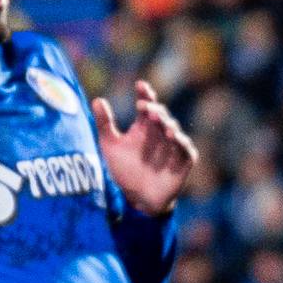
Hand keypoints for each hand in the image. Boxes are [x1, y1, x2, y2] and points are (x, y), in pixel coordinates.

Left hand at [93, 79, 197, 214]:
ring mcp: (173, 146)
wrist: (137, 198)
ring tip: (159, 121)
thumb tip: (97, 99)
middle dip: (154, 109)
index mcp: (144, 126)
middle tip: (143, 106)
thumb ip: (105, 123)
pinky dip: (180, 142)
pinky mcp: (183, 160)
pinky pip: (185, 148)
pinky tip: (172, 137)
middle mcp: (160, 133)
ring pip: (174, 129)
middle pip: (161, 115)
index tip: (140, 85)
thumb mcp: (110, 145)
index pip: (147, 105)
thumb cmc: (124, 169)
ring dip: (167, 123)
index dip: (145, 94)